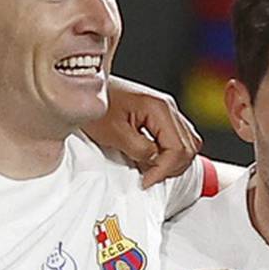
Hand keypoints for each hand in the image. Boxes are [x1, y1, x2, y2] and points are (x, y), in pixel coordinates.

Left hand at [80, 77, 203, 187]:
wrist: (81, 88)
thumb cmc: (95, 106)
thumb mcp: (113, 132)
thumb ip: (138, 148)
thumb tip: (154, 161)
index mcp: (159, 107)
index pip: (177, 148)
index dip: (163, 170)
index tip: (146, 181)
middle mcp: (167, 107)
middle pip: (187, 148)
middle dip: (170, 168)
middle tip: (148, 177)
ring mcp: (166, 110)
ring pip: (187, 144)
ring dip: (172, 162)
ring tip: (151, 170)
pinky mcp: (160, 115)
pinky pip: (178, 139)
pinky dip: (170, 154)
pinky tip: (153, 159)